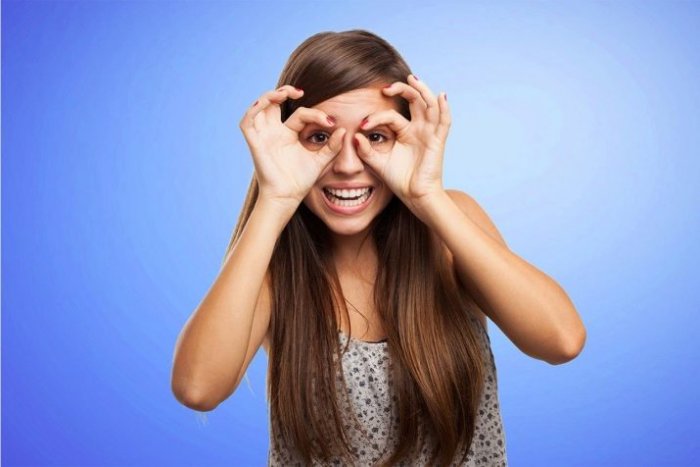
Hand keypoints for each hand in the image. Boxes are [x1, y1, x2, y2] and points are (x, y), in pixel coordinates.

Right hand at [239, 85, 345, 209]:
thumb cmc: (300, 181)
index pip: (301, 114)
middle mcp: (274, 132)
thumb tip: (343, 130)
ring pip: (259, 107)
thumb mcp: (320, 160)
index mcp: (289, 134)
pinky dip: (253, 110)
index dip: (315, 114)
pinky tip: (266, 103)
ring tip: (284, 94)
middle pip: (274, 103)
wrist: (287, 197)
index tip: (330, 122)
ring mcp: (264, 136)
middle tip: (299, 92)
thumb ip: (332, 146)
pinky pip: (247, 122)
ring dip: (268, 96)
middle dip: (284, 92)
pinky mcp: (255, 144)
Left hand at [354, 74, 449, 211]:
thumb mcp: (378, 163)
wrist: (415, 196)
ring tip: (412, 78)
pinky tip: (441, 96)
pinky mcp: (438, 140)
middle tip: (386, 87)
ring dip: (422, 90)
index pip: (391, 115)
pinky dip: (444, 108)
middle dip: (402, 89)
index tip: (362, 124)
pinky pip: (444, 121)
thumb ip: (366, 150)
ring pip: (429, 105)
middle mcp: (418, 128)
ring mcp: (429, 133)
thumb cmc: (399, 180)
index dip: (376, 117)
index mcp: (404, 132)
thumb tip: (355, 135)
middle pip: (414, 100)